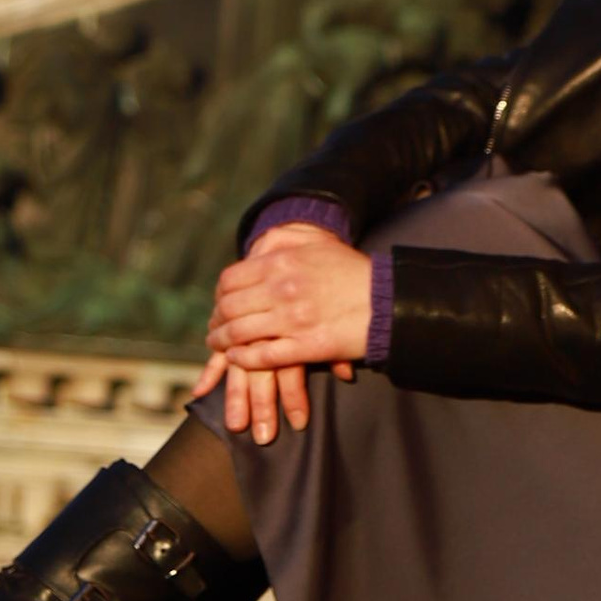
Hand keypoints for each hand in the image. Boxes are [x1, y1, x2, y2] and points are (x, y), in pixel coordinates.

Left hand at [187, 222, 372, 443]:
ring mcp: (292, 320)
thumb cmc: (353, 272)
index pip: (231, 280)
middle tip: (214, 331)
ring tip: (221, 347)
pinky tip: (238, 359)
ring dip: (223, 343)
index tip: (219, 305)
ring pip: (240, 333)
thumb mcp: (319, 245)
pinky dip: (243, 359)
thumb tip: (262, 243)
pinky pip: (262, 356)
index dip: (219, 295)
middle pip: (229, 308)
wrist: (386, 301)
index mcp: (282, 262)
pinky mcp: (304, 347)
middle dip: (216, 322)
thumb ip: (288, 241)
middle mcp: (281, 289)